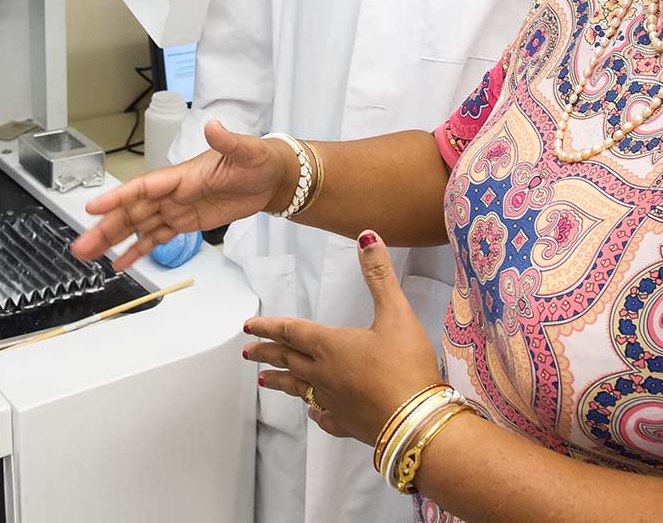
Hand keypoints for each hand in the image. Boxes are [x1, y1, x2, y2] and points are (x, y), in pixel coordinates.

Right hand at [70, 121, 293, 270]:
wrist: (271, 178)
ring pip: (137, 226)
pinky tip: (119, 263)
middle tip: (81, 246)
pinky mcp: (185, 223)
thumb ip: (227, 142)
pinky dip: (137, 250)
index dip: (118, 197)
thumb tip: (214, 126)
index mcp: (181, 175)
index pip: (144, 187)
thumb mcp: (247, 151)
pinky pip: (156, 238)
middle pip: (132, 212)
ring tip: (87, 254)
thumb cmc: (258, 160)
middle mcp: (172, 192)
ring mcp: (176, 209)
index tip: (93, 207)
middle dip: (105, 228)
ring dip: (112, 240)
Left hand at [245, 231, 441, 443]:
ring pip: (298, 388)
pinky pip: (323, 416)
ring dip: (280, 381)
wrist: (415, 422)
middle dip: (266, 353)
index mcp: (330, 345)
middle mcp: (324, 373)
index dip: (268, 326)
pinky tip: (313, 411)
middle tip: (247, 352)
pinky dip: (314, 410)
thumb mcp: (396, 313)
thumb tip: (367, 238)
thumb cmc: (405, 366)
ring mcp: (333, 401)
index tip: (248, 327)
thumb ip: (380, 276)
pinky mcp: (347, 424)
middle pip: (287, 360)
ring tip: (264, 381)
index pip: (291, 331)